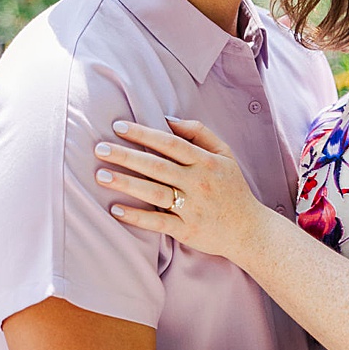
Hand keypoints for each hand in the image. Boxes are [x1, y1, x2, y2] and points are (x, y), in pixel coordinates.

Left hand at [95, 118, 267, 259]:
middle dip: (126, 156)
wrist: (249, 230)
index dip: (144, 134)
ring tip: (100, 176)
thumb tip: (167, 118)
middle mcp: (198, 183)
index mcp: (206, 162)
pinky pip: (158, 222)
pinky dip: (136, 216)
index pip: (170, 143)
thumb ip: (199, 133)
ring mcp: (192, 208)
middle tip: (99, 149)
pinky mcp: (187, 231)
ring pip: (154, 193)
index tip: (118, 126)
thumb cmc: (232, 188)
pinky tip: (115, 209)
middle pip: (156, 166)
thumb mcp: (225, 155)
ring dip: (126, 183)